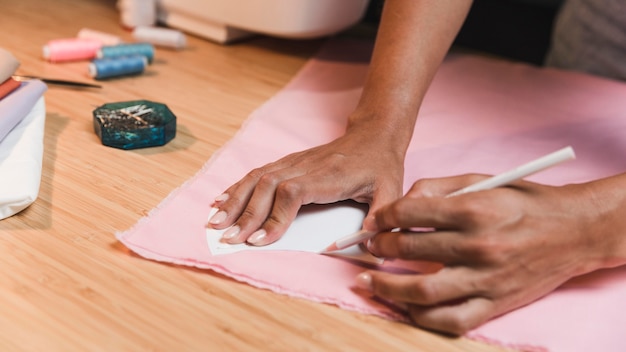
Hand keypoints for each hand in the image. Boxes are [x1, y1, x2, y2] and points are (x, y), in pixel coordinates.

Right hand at [207, 126, 405, 245]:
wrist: (373, 135)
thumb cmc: (381, 166)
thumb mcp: (392, 190)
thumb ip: (384, 215)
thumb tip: (372, 242)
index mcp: (330, 176)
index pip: (294, 193)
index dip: (275, 216)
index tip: (259, 240)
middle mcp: (306, 166)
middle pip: (267, 186)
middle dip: (245, 214)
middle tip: (228, 239)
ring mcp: (294, 161)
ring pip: (257, 178)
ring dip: (234, 200)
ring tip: (214, 222)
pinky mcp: (287, 162)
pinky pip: (257, 173)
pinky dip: (236, 187)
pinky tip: (220, 200)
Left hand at [356, 174, 625, 334]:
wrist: (573, 231)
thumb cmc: (525, 203)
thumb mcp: (483, 181)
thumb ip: (438, 187)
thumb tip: (400, 204)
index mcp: (474, 209)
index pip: (410, 212)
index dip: (384, 216)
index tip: (376, 221)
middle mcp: (479, 245)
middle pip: (410, 248)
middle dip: (381, 246)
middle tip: (372, 246)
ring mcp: (486, 279)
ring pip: (423, 291)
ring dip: (388, 286)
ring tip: (371, 280)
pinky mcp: (495, 303)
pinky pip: (450, 320)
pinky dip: (421, 316)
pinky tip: (405, 306)